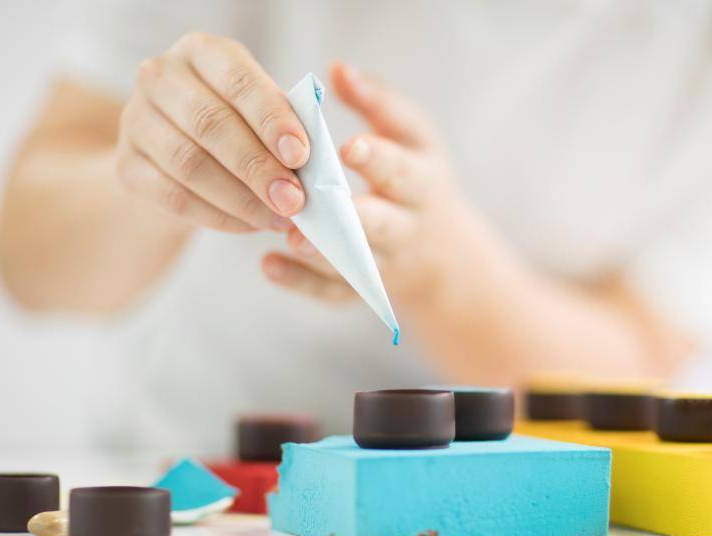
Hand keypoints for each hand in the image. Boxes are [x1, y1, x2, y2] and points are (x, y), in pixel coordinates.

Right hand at [115, 32, 309, 233]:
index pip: (239, 82)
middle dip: (258, 167)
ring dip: (241, 198)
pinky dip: (218, 216)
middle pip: (211, 124)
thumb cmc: (233, 130)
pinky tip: (249, 226)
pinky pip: (174, 197)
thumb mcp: (257, 115)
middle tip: (294, 200)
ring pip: (191, 164)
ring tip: (277, 219)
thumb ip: (282, 129)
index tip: (301, 155)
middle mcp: (161, 77)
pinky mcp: (125, 166)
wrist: (173, 162)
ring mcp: (135, 120)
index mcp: (202, 52)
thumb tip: (315, 166)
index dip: (272, 119)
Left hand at [263, 61, 497, 306]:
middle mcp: (408, 224)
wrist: (442, 255)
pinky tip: (268, 264)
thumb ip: (376, 103)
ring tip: (289, 236)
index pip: (403, 168)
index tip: (347, 147)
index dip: (377, 159)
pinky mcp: (364, 289)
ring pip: (356, 263)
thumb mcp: (411, 138)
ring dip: (322, 252)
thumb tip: (337, 68)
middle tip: (311, 204)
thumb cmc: (414, 177)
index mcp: (421, 179)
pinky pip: (335, 292)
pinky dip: (302, 282)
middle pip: (382, 224)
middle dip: (352, 216)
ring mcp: (387, 262)